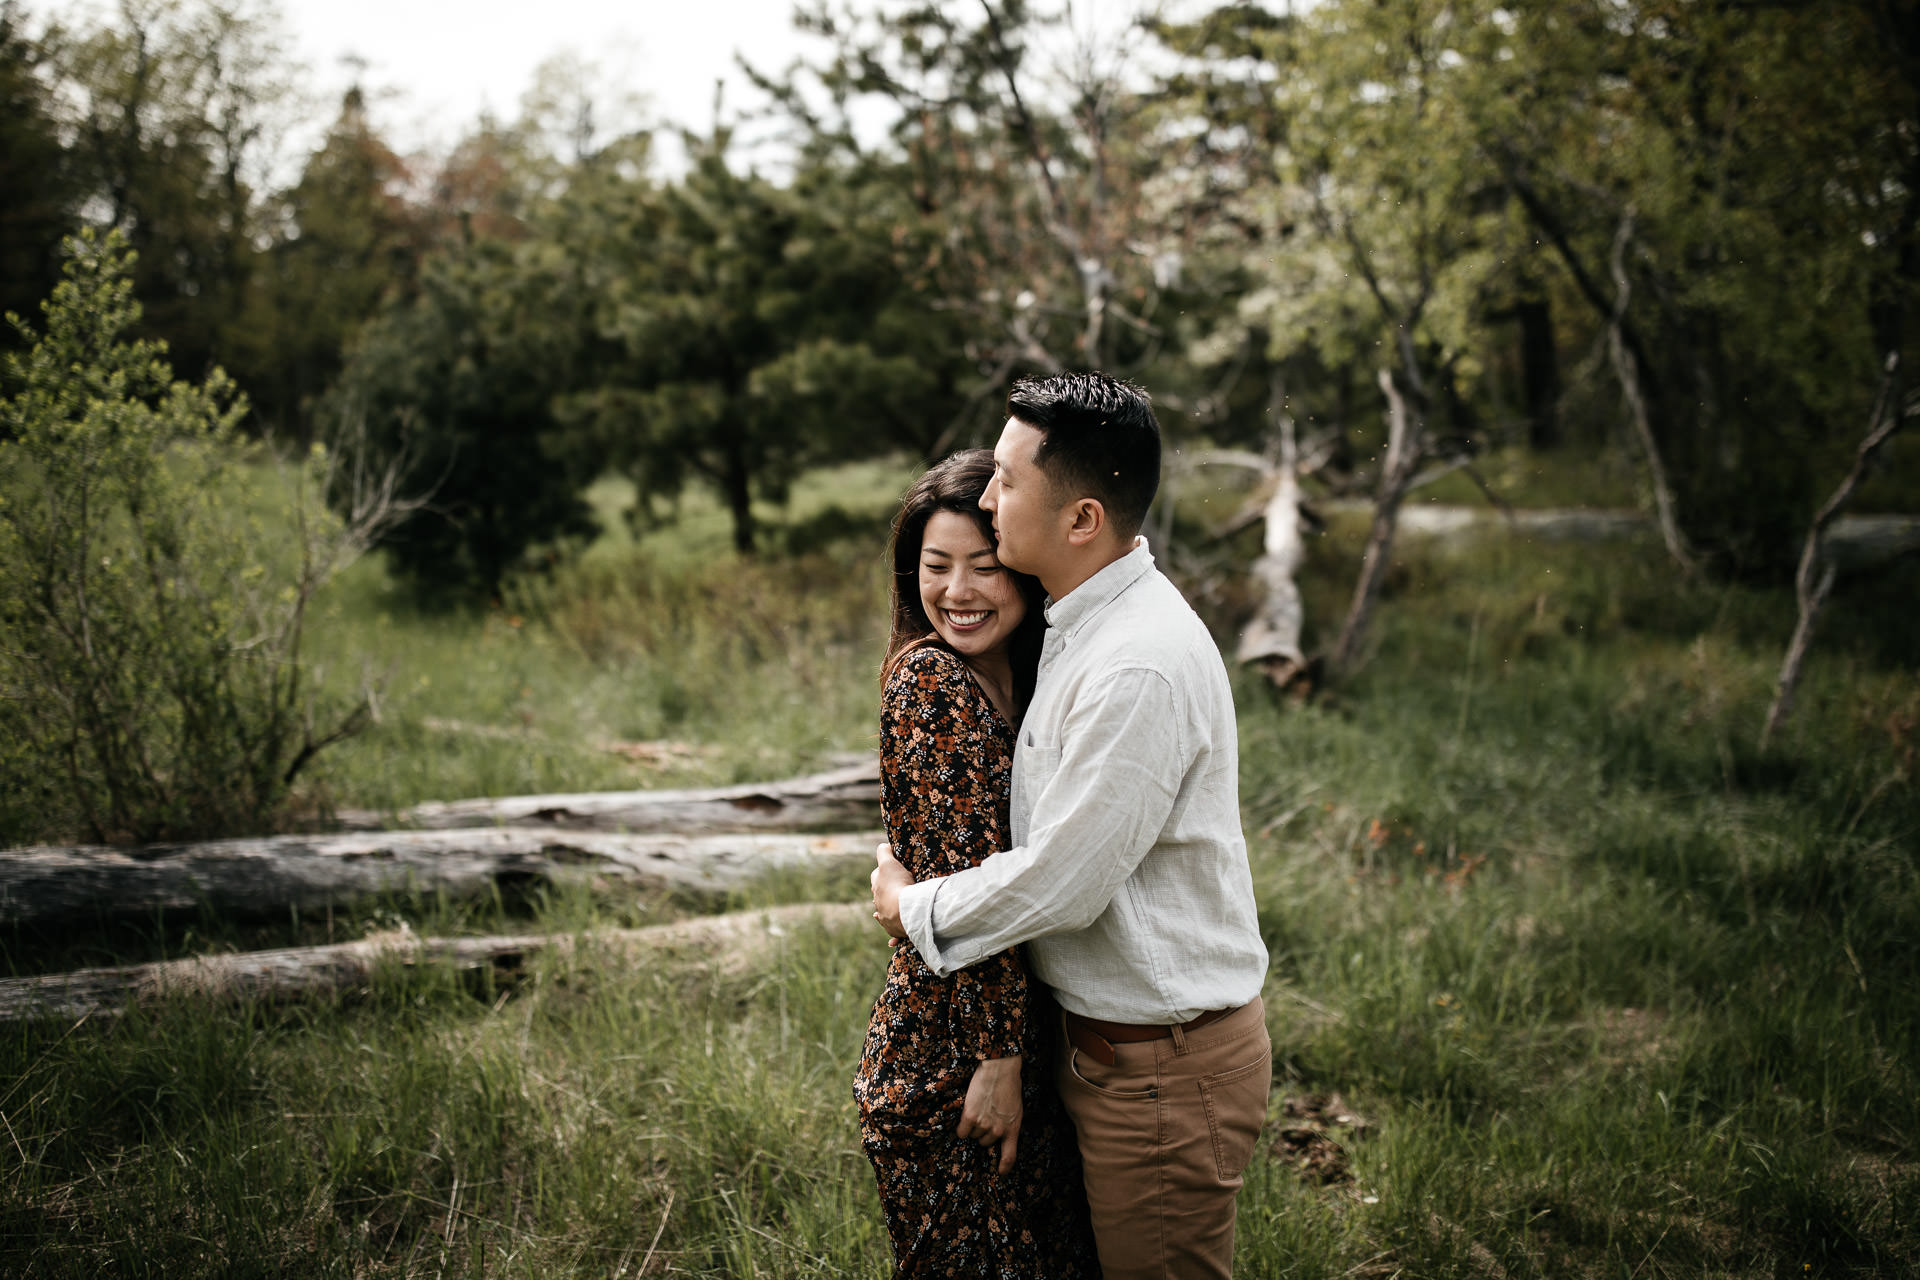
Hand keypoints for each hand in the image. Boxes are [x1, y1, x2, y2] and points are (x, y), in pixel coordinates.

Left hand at [870, 843, 911, 938]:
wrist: (905, 911)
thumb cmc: (897, 885)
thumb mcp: (889, 863)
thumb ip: (884, 852)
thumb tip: (882, 846)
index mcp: (876, 886)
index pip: (878, 875)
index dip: (885, 871)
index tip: (894, 870)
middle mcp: (878, 902)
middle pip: (881, 894)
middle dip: (887, 891)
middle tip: (899, 888)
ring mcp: (885, 917)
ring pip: (886, 913)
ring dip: (890, 911)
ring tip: (898, 910)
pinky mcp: (894, 930)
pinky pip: (893, 933)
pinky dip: (893, 936)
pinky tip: (892, 942)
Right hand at [957, 1055, 1022, 1173]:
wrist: (1000, 1069)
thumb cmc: (1009, 1085)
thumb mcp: (1016, 1109)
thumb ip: (1008, 1124)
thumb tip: (999, 1134)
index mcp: (1013, 1129)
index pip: (1010, 1155)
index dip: (1004, 1166)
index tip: (1001, 1173)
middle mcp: (998, 1131)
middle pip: (984, 1143)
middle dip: (983, 1132)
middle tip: (986, 1115)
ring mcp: (984, 1125)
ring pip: (973, 1136)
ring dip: (973, 1126)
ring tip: (979, 1108)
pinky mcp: (970, 1117)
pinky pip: (962, 1132)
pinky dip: (962, 1126)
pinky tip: (967, 1113)